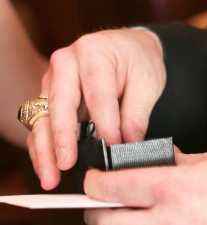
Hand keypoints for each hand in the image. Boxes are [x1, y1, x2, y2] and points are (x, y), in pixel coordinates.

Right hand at [28, 28, 165, 190]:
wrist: (129, 47)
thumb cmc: (138, 60)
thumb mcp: (147, 82)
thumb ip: (136, 116)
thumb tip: (128, 148)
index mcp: (94, 52)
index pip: (97, 94)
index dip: (104, 123)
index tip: (112, 147)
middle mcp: (66, 63)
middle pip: (60, 104)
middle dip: (61, 138)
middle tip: (66, 164)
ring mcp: (53, 80)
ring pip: (43, 118)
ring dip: (45, 150)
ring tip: (51, 177)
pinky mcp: (48, 98)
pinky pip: (41, 125)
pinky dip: (42, 149)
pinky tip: (47, 169)